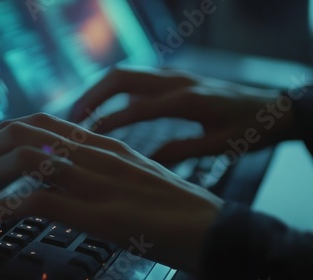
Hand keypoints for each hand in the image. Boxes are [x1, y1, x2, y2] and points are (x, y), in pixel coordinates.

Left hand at [0, 113, 222, 272]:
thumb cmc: (171, 205)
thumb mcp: (127, 174)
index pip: (38, 120)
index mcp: (101, 144)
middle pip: (23, 131)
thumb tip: (50, 175)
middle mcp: (95, 154)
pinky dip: (6, 207)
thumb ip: (91, 168)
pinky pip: (41, 201)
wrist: (212, 227)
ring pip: (26, 159)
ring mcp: (97, 181)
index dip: (0, 132)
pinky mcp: (102, 213)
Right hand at [70, 68, 298, 163]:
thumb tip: (146, 161)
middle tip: (72, 119)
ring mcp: (174, 76)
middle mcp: (176, 81)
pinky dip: (114, 90)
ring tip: (81, 113)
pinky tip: (105, 107)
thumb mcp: (219, 146)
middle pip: (122, 77)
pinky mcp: (173, 79)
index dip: (109, 122)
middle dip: (92, 95)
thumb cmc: (249, 128)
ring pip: (126, 73)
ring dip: (99, 90)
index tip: (87, 137)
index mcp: (188, 99)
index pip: (137, 108)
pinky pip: (136, 78)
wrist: (272, 107)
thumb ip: (181, 151)